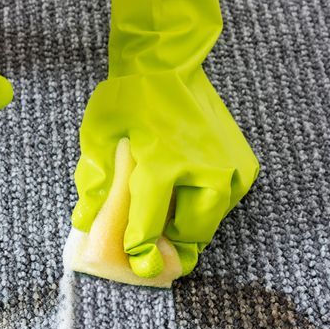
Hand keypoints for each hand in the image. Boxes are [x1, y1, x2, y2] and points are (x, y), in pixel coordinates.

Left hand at [70, 0, 257, 280]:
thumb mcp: (99, 135)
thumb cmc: (130, 97)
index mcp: (164, 165)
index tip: (138, 266)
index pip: (151, 227)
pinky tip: (184, 193)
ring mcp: (230, 169)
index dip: (141, 252)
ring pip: (211, 224)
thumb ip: (94, 181)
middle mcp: (204, 171)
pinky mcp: (244, 166)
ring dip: (188, 229)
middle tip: (152, 247)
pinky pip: (224, 205)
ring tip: (165, 217)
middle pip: (192, 236)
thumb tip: (85, 223)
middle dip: (172, 247)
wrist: (169, 61)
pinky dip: (204, 208)